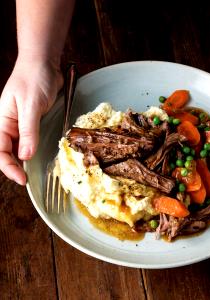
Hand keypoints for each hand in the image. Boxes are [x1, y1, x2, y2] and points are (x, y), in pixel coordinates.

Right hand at [0, 56, 62, 184]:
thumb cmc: (33, 79)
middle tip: (27, 179)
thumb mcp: (31, 106)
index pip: (0, 150)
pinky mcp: (33, 122)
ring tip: (33, 172)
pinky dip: (33, 149)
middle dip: (14, 167)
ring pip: (19, 148)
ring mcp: (21, 124)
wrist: (44, 65)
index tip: (21, 178)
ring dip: (24, 160)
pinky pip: (30, 140)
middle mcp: (9, 125)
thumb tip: (25, 155)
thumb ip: (28, 131)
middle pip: (8, 152)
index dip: (8, 166)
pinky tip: (39, 156)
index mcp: (2, 121)